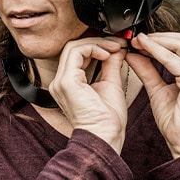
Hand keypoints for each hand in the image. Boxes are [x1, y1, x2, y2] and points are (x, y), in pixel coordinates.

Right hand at [48, 37, 130, 152]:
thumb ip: (111, 65)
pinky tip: (107, 54)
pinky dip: (93, 49)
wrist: (105, 137)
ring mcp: (61, 81)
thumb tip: (118, 49)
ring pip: (73, 47)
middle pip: (74, 48)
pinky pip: (76, 53)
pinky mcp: (66, 82)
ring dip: (97, 44)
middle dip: (98, 42)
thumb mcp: (111, 84)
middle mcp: (60, 81)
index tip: (118, 46)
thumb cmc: (108, 121)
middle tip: (119, 43)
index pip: (77, 54)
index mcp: (69, 83)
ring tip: (116, 47)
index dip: (98, 45)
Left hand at [126, 32, 179, 158]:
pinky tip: (142, 49)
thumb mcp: (159, 91)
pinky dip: (157, 52)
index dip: (163, 39)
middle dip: (160, 36)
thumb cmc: (177, 123)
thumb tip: (134, 53)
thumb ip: (148, 71)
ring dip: (158, 41)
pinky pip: (175, 61)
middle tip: (137, 37)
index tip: (140, 39)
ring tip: (137, 41)